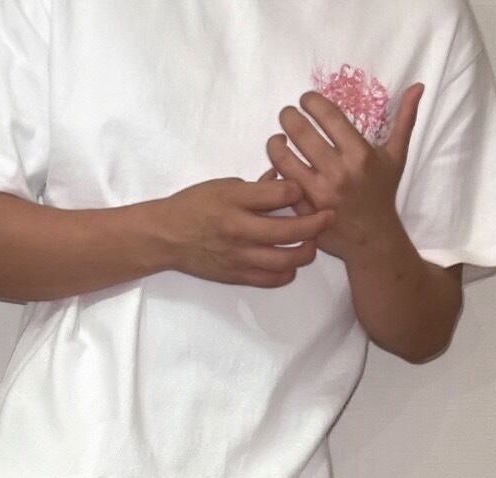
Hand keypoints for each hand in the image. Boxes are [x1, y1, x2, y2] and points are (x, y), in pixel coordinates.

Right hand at [148, 175, 335, 287]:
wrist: (167, 236)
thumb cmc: (195, 205)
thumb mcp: (224, 185)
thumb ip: (256, 187)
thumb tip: (284, 179)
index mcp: (235, 200)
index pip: (281, 193)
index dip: (300, 190)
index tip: (306, 189)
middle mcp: (239, 230)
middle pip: (290, 231)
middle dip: (316, 223)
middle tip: (328, 216)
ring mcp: (239, 256)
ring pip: (286, 260)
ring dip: (307, 251)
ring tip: (312, 243)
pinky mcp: (237, 275)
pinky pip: (272, 279)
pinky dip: (288, 272)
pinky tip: (291, 263)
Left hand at [261, 85, 424, 263]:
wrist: (372, 239)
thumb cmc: (382, 193)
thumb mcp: (396, 157)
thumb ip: (404, 120)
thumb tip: (418, 86)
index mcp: (359, 154)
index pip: (328, 115)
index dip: (311, 101)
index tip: (306, 99)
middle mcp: (338, 172)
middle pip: (301, 132)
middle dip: (288, 116)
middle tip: (287, 115)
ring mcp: (319, 194)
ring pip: (284, 158)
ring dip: (275, 143)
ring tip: (277, 138)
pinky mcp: (305, 211)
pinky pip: (282, 185)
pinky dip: (275, 171)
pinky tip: (278, 163)